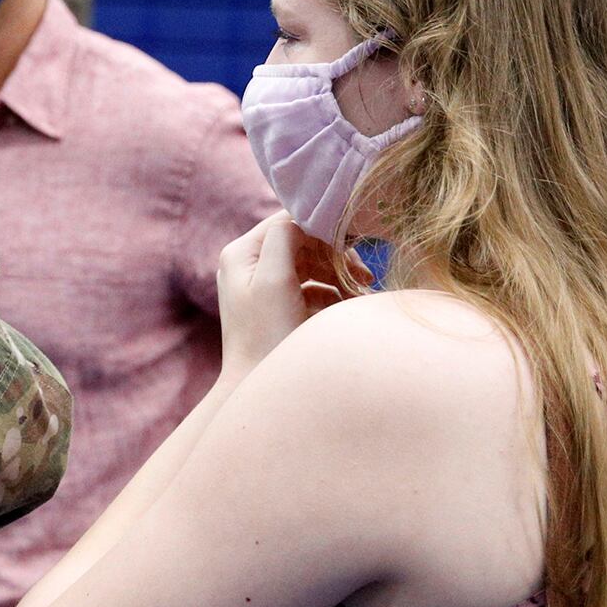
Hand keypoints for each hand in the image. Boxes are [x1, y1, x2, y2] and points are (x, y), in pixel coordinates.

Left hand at [216, 212, 369, 377]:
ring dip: (339, 275)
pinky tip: (349, 307)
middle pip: (303, 241)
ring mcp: (262, 285)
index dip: (325, 226)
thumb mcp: (274, 278)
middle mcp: (248, 264)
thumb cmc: (267, 336)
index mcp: (241, 252)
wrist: (261, 389)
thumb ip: (286, 237)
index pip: (290, 220)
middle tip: (364, 276)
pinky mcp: (278, 306)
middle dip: (336, 255)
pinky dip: (333, 294)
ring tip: (363, 292)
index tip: (357, 243)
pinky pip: (312, 288)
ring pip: (311, 264)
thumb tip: (305, 216)